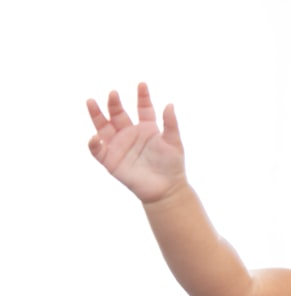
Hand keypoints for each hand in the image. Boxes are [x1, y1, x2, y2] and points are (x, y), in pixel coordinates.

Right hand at [86, 82, 185, 203]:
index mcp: (147, 128)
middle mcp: (130, 133)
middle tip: (113, 94)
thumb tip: (169, 104)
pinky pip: (97, 150)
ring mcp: (119, 145)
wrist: (166, 189)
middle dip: (115, 103)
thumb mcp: (174, 143)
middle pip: (119, 114)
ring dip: (96, 115)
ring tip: (91, 102)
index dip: (142, 96)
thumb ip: (170, 124)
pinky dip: (93, 143)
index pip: (143, 107)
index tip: (142, 84)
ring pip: (103, 127)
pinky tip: (95, 136)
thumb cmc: (172, 166)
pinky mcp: (110, 160)